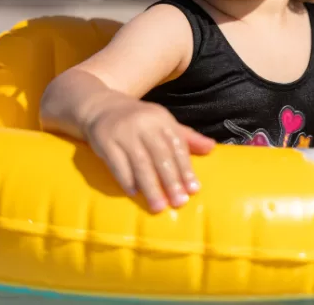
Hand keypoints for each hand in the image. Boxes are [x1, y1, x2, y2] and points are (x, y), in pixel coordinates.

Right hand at [82, 96, 215, 212]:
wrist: (101, 106)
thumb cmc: (139, 119)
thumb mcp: (162, 122)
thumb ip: (186, 137)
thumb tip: (212, 148)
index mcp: (161, 119)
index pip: (177, 145)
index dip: (186, 168)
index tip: (193, 189)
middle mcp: (143, 124)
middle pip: (160, 156)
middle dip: (171, 181)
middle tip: (179, 202)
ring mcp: (123, 133)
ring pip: (140, 163)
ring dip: (150, 187)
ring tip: (159, 206)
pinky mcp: (105, 142)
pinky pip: (117, 164)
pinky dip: (126, 180)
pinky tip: (134, 193)